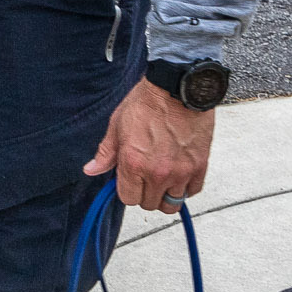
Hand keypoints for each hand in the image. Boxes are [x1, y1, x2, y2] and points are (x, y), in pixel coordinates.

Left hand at [86, 80, 214, 213]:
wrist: (178, 87)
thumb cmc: (148, 102)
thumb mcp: (118, 124)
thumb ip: (106, 153)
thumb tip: (91, 170)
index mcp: (133, 163)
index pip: (128, 199)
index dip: (128, 190)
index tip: (131, 180)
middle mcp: (157, 173)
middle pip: (149, 204)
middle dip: (145, 193)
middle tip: (146, 177)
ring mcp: (180, 171)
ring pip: (172, 204)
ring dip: (166, 194)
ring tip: (164, 178)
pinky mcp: (199, 166)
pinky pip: (192, 191)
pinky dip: (186, 187)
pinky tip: (180, 174)